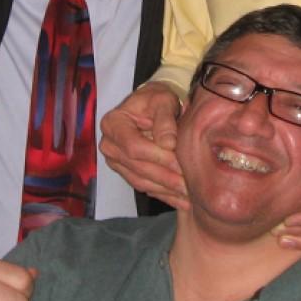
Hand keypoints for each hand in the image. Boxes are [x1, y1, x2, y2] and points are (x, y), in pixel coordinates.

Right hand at [100, 82, 188, 209]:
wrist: (152, 105)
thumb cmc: (157, 99)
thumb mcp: (163, 100)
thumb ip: (165, 119)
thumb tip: (169, 144)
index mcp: (113, 123)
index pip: (133, 147)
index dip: (157, 157)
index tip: (179, 162)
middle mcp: (109, 144)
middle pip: (137, 167)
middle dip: (165, 177)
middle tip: (190, 185)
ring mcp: (116, 161)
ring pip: (141, 181)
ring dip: (166, 191)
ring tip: (189, 196)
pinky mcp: (126, 172)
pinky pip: (144, 186)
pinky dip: (164, 195)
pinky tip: (182, 201)